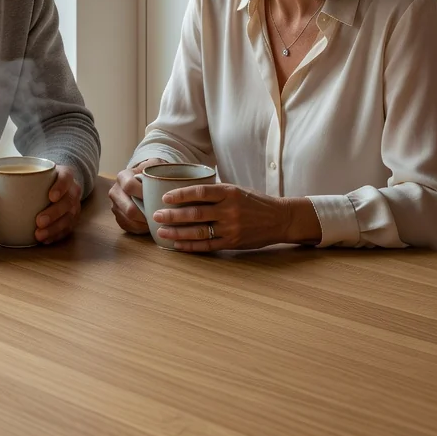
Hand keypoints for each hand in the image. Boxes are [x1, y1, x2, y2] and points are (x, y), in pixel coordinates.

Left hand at [34, 164, 82, 243]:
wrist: (59, 183)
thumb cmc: (41, 178)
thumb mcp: (34, 169)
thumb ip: (15, 174)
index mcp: (64, 174)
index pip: (66, 177)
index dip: (60, 186)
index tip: (50, 196)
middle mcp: (72, 190)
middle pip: (68, 201)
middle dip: (54, 213)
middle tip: (39, 221)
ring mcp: (74, 206)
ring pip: (69, 218)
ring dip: (54, 228)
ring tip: (39, 235)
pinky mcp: (72, 219)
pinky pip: (67, 230)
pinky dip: (56, 236)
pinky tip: (44, 240)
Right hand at [108, 159, 169, 234]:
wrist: (140, 182)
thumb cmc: (150, 174)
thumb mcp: (154, 165)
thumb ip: (160, 168)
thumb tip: (172, 177)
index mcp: (122, 177)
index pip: (129, 186)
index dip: (143, 193)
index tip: (157, 196)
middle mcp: (115, 192)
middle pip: (129, 209)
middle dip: (146, 214)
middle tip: (160, 214)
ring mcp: (116, 207)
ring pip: (130, 221)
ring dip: (145, 223)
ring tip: (158, 219)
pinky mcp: (119, 218)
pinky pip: (130, 227)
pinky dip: (142, 228)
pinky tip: (152, 223)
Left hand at [152, 183, 320, 251]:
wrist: (279, 218)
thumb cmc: (255, 202)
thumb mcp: (236, 189)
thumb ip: (215, 192)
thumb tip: (187, 191)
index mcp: (229, 193)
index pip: (200, 192)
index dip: (181, 195)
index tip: (165, 197)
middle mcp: (229, 210)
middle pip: (195, 213)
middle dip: (173, 215)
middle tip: (157, 215)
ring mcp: (231, 228)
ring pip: (199, 232)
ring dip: (178, 233)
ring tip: (162, 232)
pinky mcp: (233, 243)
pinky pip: (208, 246)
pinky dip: (191, 246)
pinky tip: (178, 245)